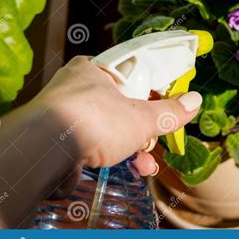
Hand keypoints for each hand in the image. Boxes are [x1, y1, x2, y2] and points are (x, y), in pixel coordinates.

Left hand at [32, 56, 201, 175]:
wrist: (42, 152)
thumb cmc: (94, 121)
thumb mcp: (142, 118)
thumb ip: (170, 112)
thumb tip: (195, 101)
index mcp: (94, 68)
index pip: (130, 74)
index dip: (150, 90)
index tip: (165, 105)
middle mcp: (75, 87)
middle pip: (120, 105)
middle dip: (143, 129)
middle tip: (157, 140)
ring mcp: (64, 114)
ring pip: (107, 128)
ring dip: (131, 148)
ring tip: (147, 165)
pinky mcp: (55, 139)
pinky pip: (90, 144)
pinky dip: (109, 157)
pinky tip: (126, 170)